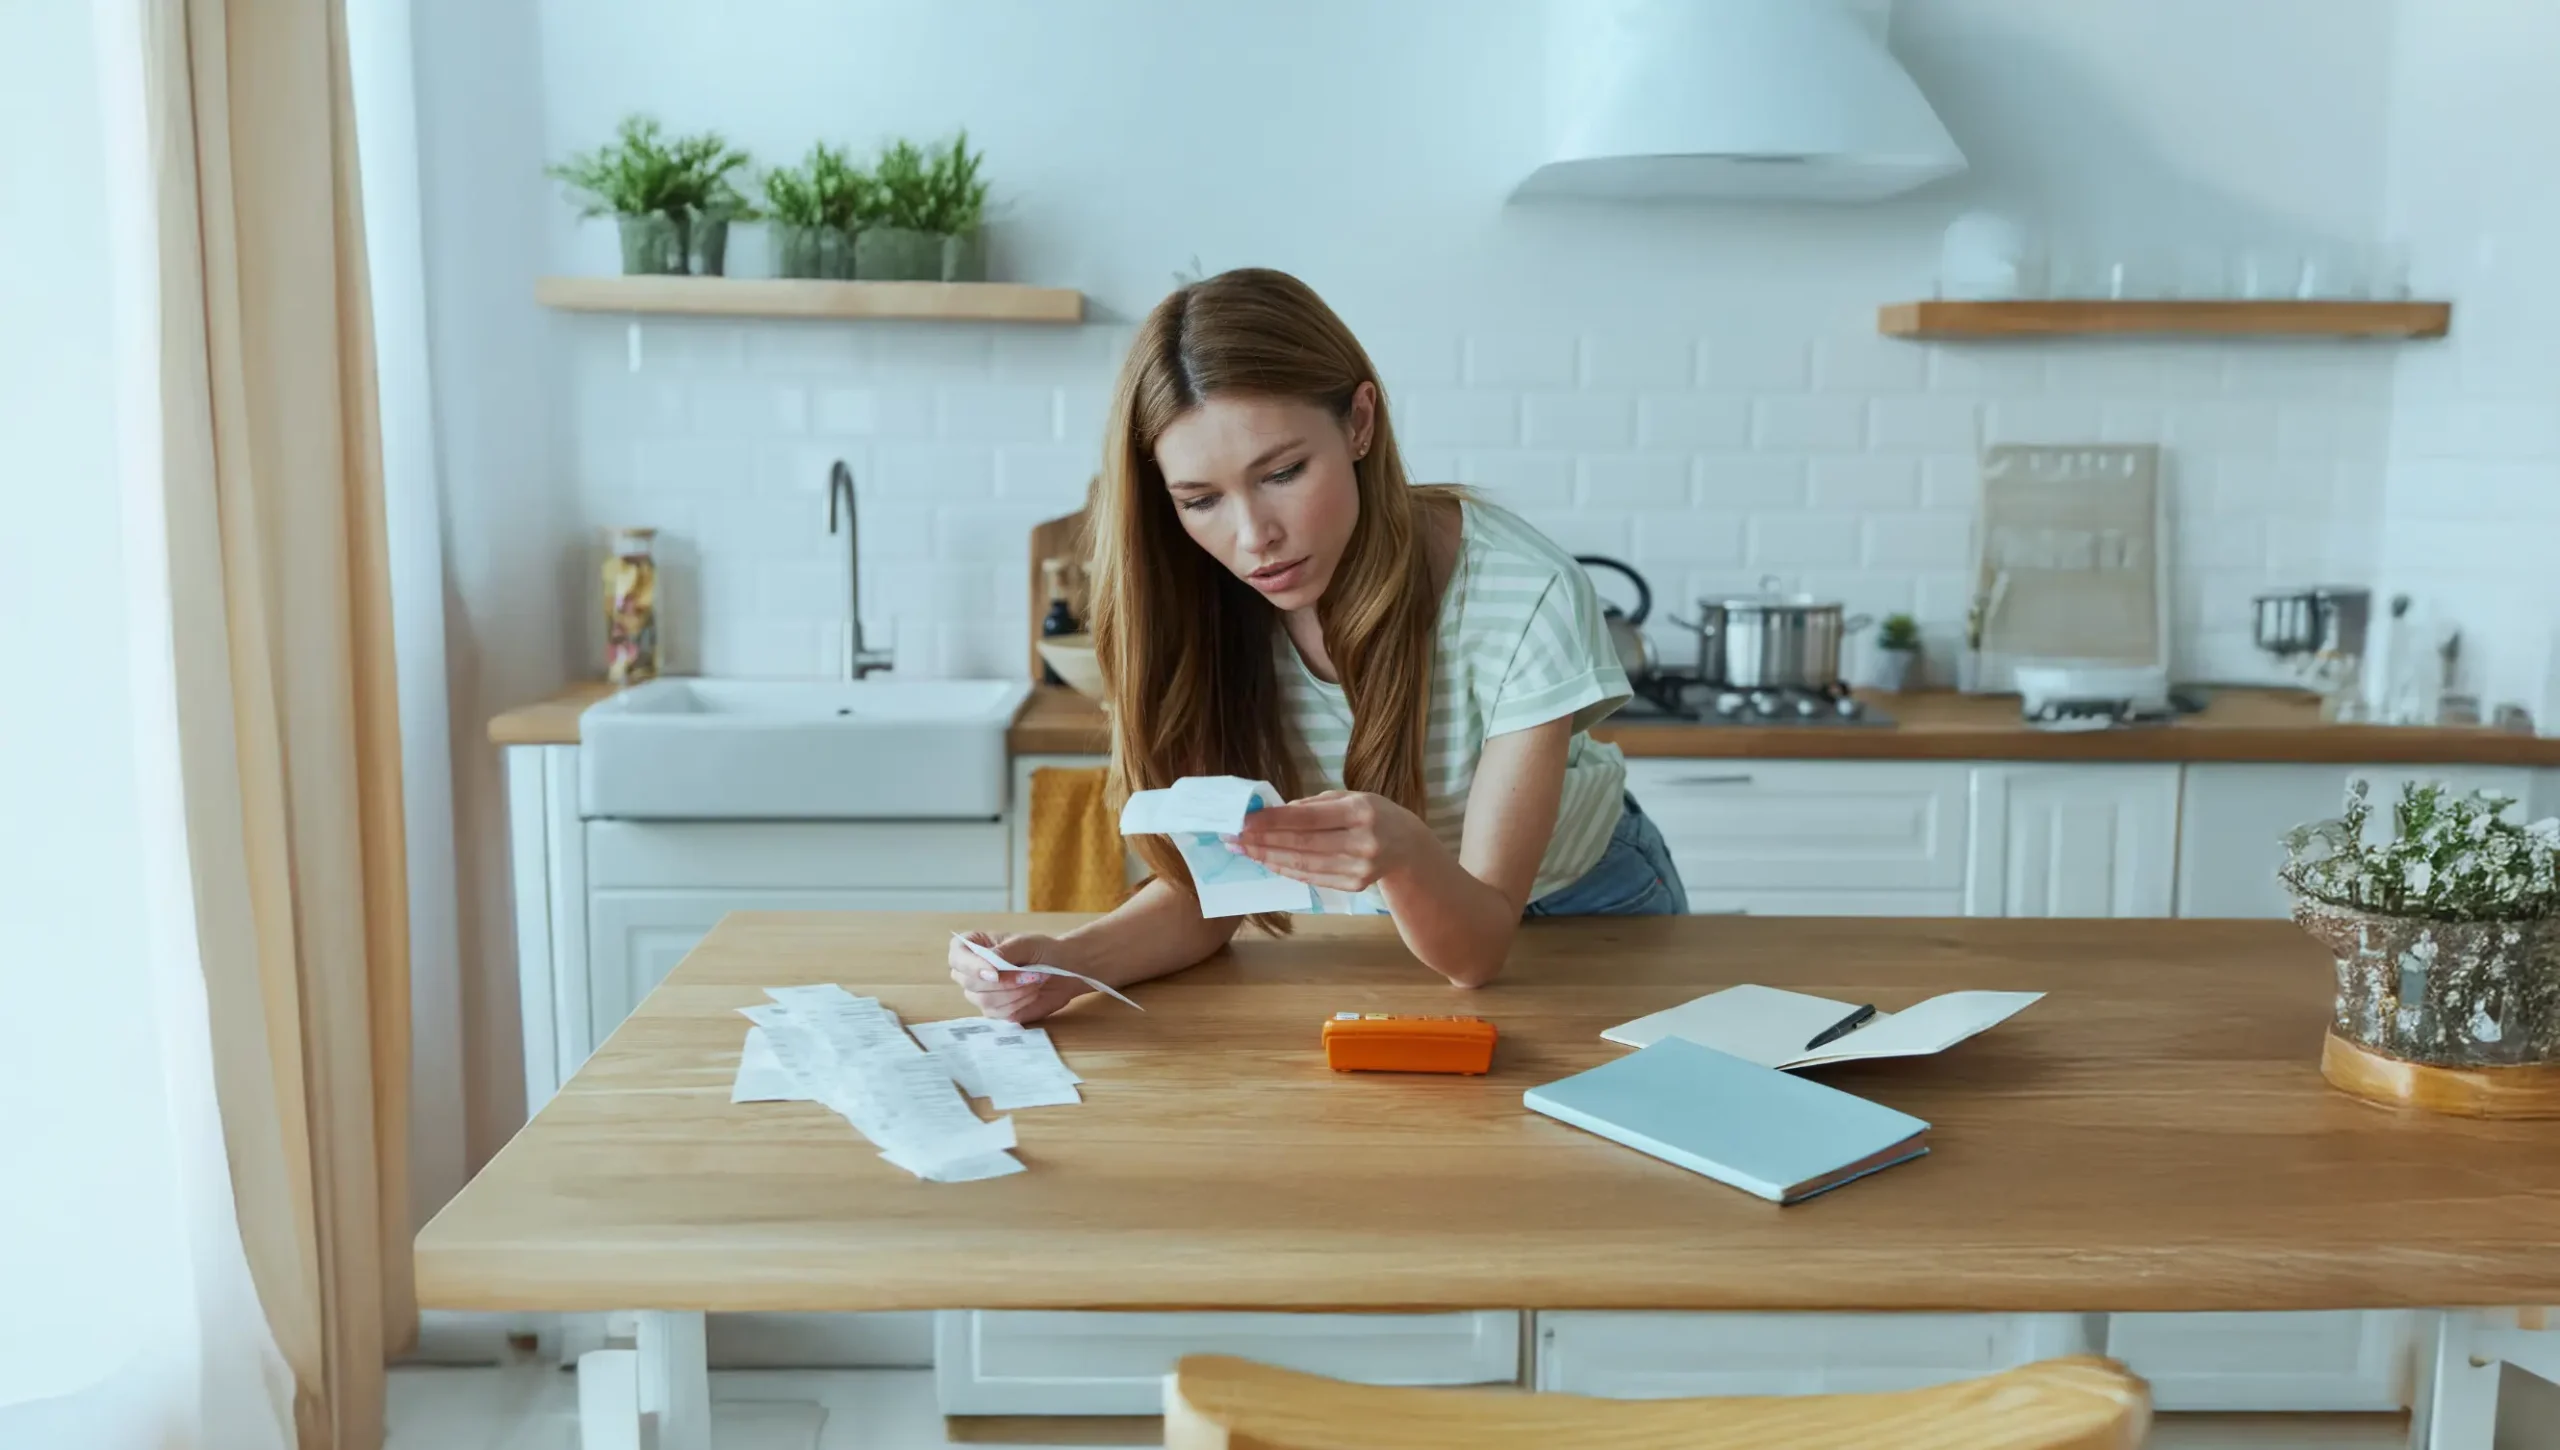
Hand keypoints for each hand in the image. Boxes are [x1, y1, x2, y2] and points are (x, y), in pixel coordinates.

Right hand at [947, 930, 1088, 1023]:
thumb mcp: (1025, 943)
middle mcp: (971, 971)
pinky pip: (998, 1013)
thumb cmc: (1041, 950)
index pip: (957, 957)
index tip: (996, 972)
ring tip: (1034, 980)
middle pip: (968, 982)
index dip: (972, 966)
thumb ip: (1004, 952)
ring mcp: (981, 993)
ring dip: (1013, 992)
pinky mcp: (994, 1010)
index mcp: (973, 947)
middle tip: (1029, 973)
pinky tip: (1032, 993)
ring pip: (983, 1000)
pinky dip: (1019, 1003)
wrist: (1063, 970)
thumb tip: (988, 967)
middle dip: (1002, 981)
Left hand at [1227, 790, 1432, 893]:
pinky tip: (1267, 861)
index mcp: (1361, 811)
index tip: (1244, 820)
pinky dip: (1286, 869)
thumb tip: (1274, 812)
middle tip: (1234, 836)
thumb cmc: (1374, 814)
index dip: (1273, 821)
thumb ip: (1313, 805)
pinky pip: (1312, 877)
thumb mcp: (1351, 797)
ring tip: (1243, 850)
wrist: (1408, 847)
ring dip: (1268, 857)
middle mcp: (1362, 841)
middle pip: (1302, 844)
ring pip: (1304, 864)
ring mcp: (1359, 868)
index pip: (1308, 818)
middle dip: (1263, 840)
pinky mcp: (1354, 885)